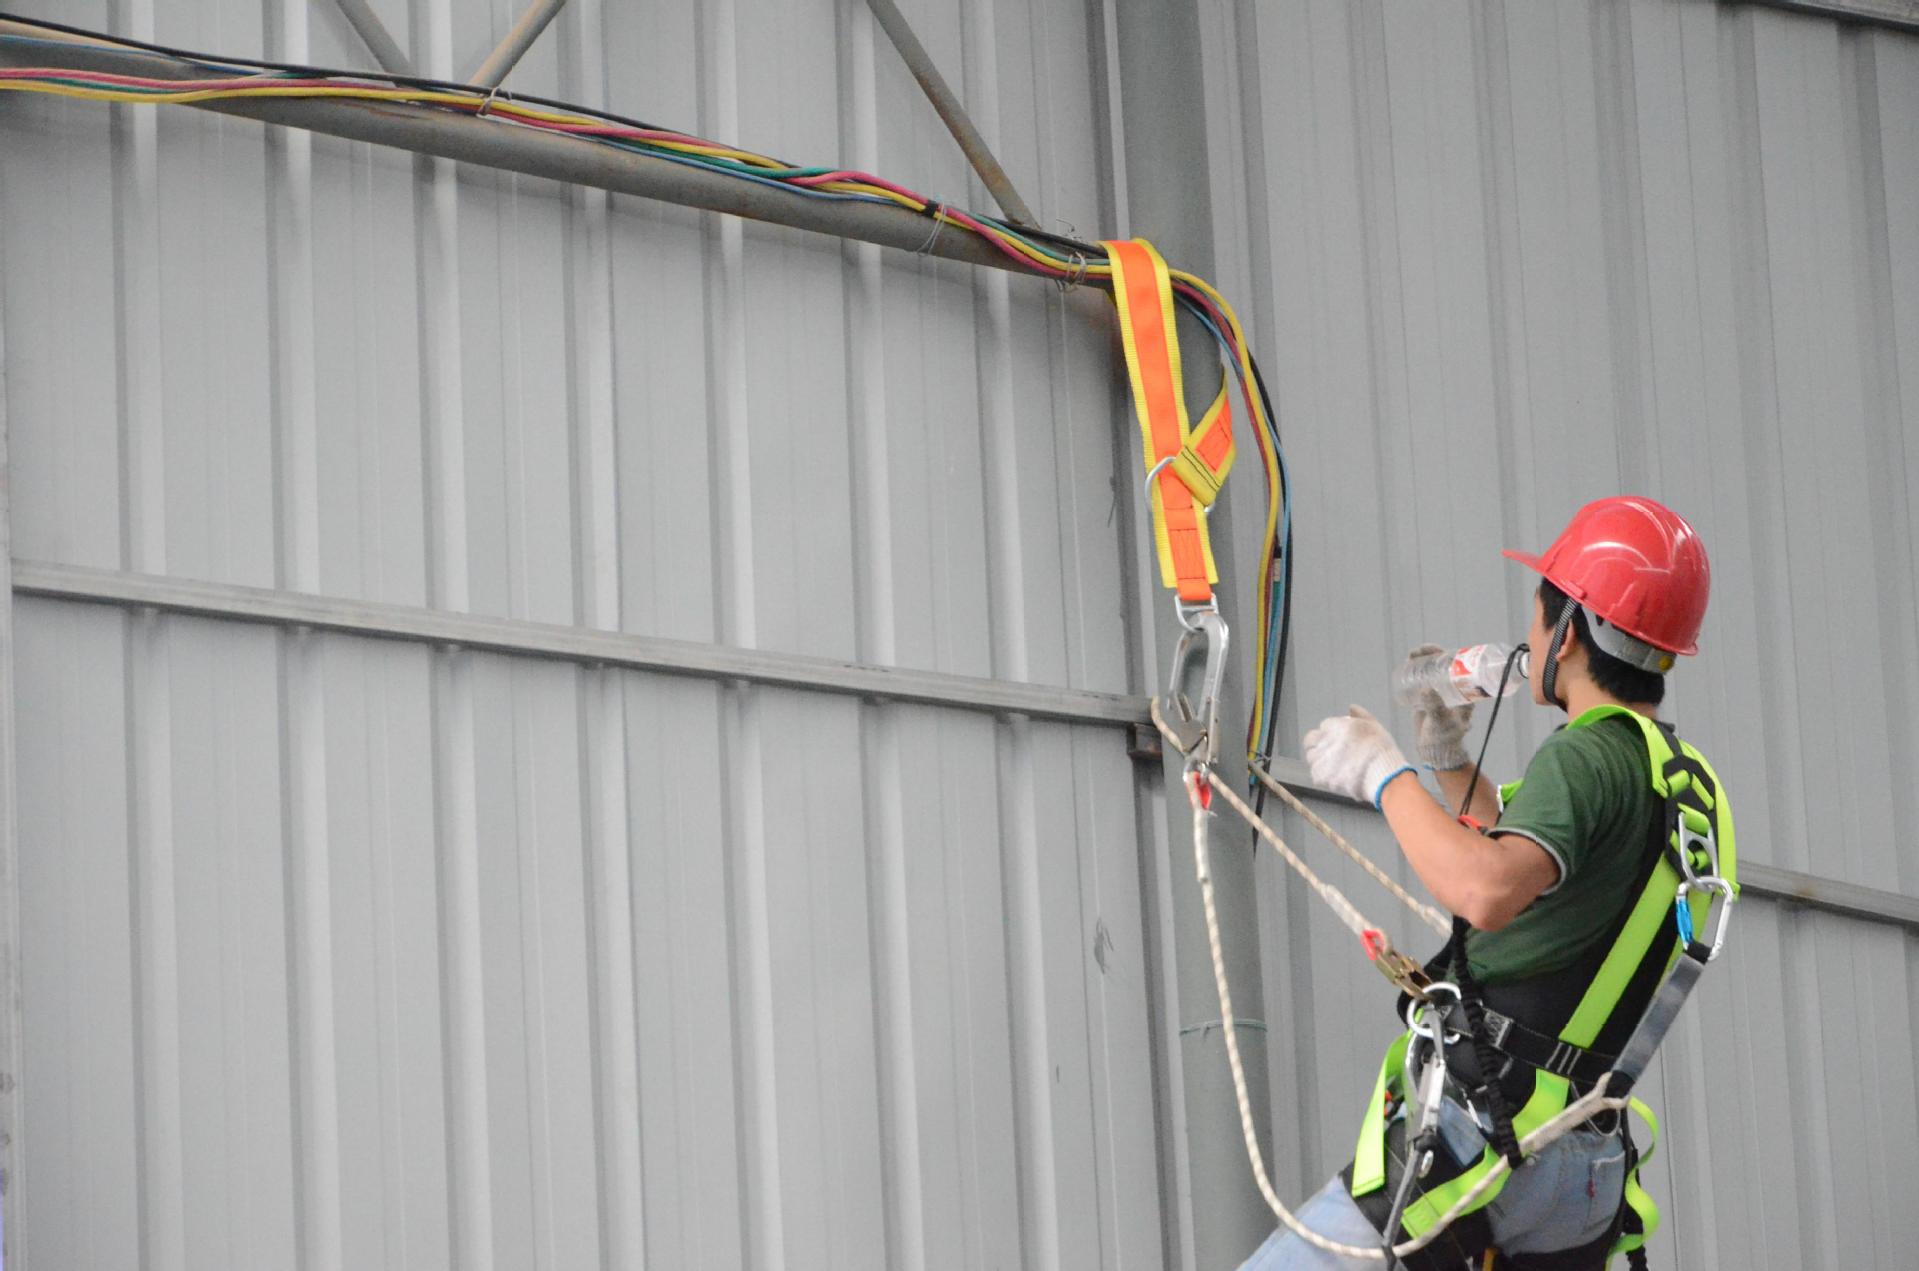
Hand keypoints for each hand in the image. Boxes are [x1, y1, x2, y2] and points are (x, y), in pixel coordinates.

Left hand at [1304, 706, 1415, 807]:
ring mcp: (1321, 758)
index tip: (1339, 741)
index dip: (1331, 733)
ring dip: (1320, 761)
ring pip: (1311, 757)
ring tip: (1335, 767)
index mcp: (1336, 726)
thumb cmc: (1381, 751)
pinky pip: (1316, 775)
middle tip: (1329, 753)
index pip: (1324, 725)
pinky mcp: (1321, 776)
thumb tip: (1352, 708)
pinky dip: (1324, 777)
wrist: (1382, 774)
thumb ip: (1361, 715)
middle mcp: (1325, 740)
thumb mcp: (1374, 726)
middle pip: (1310, 740)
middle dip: (1317, 745)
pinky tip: (1337, 777)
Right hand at [1403, 644, 1474, 770]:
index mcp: (1464, 692)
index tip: (1434, 650)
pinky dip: (1415, 671)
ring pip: (1432, 671)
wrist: (1437, 752)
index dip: (1446, 655)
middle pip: (1443, 665)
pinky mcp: (1428, 699)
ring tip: (1411, 656)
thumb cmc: (1445, 738)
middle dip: (1431, 654)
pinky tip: (1407, 666)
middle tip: (1418, 651)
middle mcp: (1453, 690)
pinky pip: (1422, 680)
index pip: (1457, 667)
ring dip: (1422, 661)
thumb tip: (1426, 689)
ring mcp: (1440, 693)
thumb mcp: (1441, 721)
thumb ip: (1435, 706)